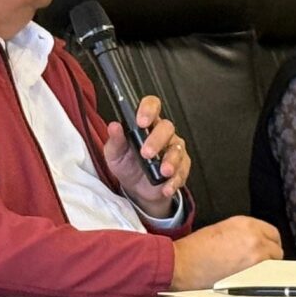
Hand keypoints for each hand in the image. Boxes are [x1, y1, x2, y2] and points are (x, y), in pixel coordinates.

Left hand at [100, 94, 190, 217]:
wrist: (136, 190)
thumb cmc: (127, 165)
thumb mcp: (115, 154)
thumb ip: (115, 140)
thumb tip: (114, 126)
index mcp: (146, 125)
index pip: (152, 106)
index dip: (148, 110)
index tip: (141, 121)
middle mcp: (163, 134)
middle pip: (167, 127)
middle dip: (157, 140)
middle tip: (146, 153)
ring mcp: (174, 150)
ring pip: (177, 150)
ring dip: (170, 161)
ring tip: (163, 172)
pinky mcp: (182, 168)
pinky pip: (182, 172)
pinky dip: (174, 181)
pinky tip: (166, 187)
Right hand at [169, 216, 281, 289]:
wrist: (182, 263)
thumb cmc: (194, 249)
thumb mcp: (221, 231)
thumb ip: (242, 235)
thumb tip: (253, 244)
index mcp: (246, 224)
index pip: (273, 233)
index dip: (269, 243)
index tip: (266, 250)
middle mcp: (255, 237)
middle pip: (276, 249)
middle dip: (270, 256)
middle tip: (260, 263)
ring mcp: (255, 256)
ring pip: (273, 264)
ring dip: (266, 268)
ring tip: (251, 273)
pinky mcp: (251, 274)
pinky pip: (265, 277)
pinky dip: (260, 279)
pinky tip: (248, 280)